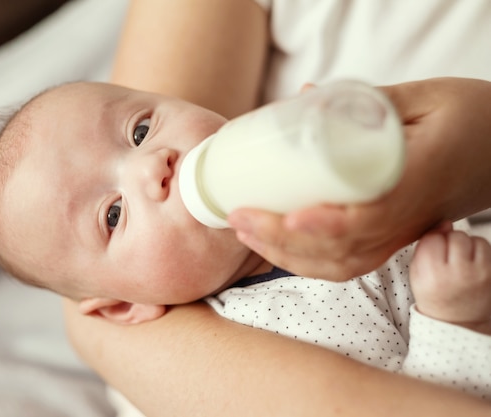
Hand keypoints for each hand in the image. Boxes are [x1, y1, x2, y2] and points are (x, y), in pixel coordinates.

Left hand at [228, 77, 490, 279]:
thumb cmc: (472, 117)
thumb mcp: (425, 96)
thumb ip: (366, 100)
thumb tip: (300, 98)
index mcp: (423, 177)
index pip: (371, 214)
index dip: (328, 223)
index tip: (288, 216)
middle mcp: (411, 217)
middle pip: (343, 249)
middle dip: (284, 241)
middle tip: (240, 218)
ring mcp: (403, 234)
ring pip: (342, 265)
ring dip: (288, 256)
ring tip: (245, 232)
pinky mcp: (395, 238)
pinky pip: (349, 264)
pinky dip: (308, 262)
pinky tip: (275, 246)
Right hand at [410, 228, 490, 334]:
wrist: (457, 320)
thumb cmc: (434, 293)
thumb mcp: (417, 273)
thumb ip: (425, 246)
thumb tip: (445, 223)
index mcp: (431, 276)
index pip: (432, 239)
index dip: (431, 242)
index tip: (431, 255)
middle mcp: (456, 275)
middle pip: (455, 236)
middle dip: (449, 242)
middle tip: (446, 258)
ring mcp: (478, 275)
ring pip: (472, 239)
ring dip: (465, 245)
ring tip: (459, 260)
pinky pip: (485, 246)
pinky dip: (478, 250)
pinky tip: (471, 263)